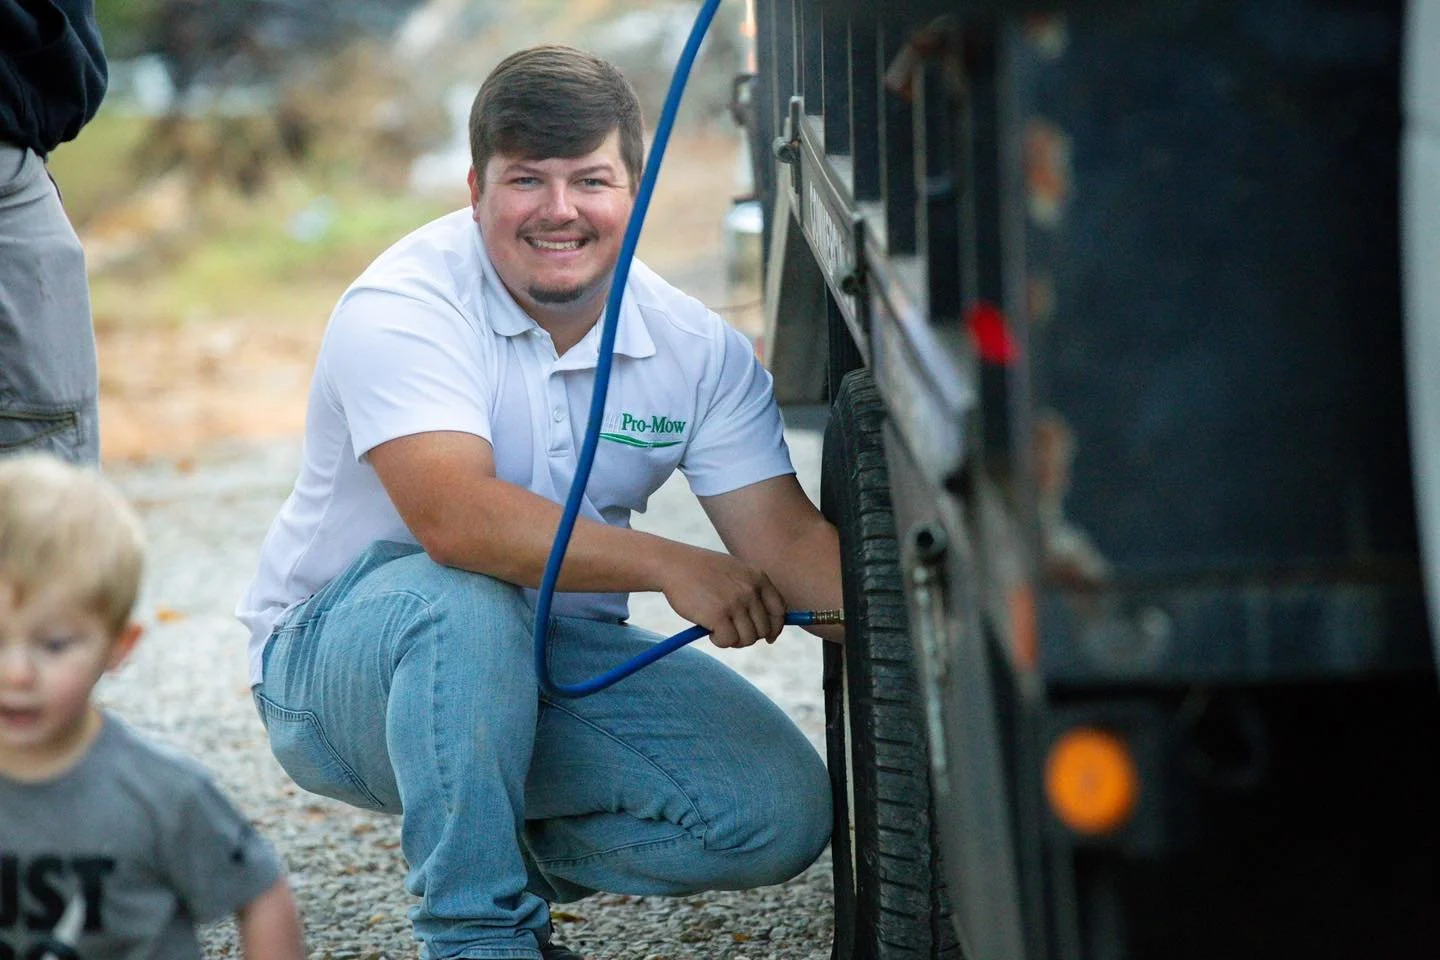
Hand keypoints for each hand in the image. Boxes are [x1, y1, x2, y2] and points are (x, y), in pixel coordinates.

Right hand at [657, 545, 787, 647]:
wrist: (674, 565)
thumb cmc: (702, 571)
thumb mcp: (735, 572)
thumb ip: (753, 592)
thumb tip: (770, 627)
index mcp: (758, 577)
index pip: (779, 610)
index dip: (775, 627)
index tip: (768, 637)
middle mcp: (750, 590)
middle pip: (763, 629)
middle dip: (749, 636)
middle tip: (731, 633)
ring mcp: (736, 603)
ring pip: (748, 638)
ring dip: (733, 640)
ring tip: (718, 629)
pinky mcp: (719, 616)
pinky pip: (729, 641)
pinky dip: (719, 641)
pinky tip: (709, 631)